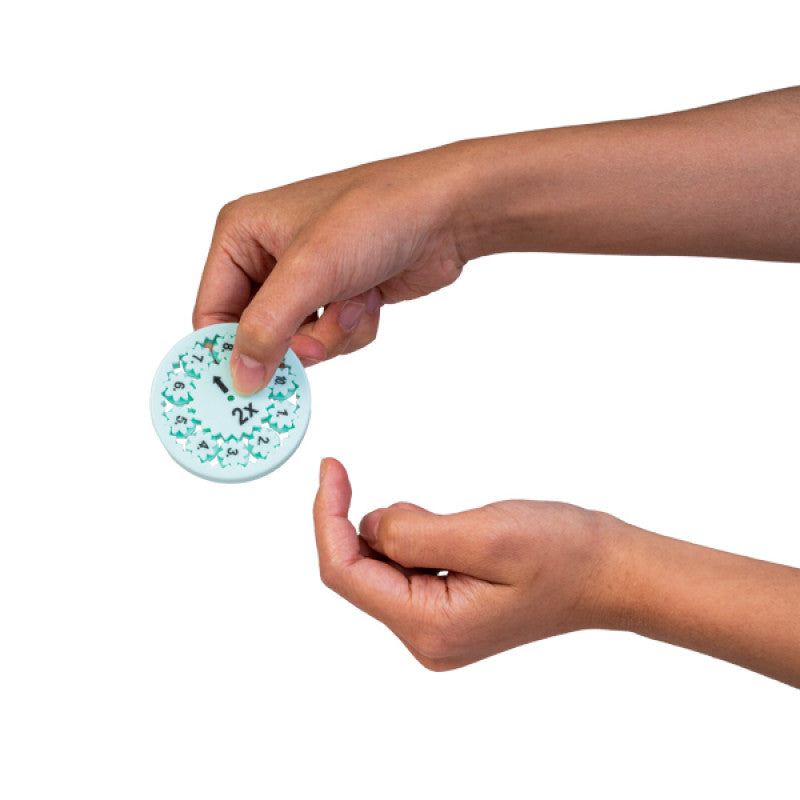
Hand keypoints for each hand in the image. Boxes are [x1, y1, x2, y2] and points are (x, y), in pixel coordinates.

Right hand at [193, 144, 476, 393]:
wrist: (445, 214)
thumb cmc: (375, 214)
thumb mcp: (309, 272)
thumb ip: (266, 328)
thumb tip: (241, 376)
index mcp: (242, 235)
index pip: (212, 312)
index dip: (229, 351)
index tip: (249, 385)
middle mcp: (268, 256)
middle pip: (258, 334)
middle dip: (295, 341)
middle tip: (318, 341)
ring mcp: (306, 278)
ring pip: (298, 342)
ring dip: (331, 334)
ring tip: (354, 300)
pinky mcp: (338, 295)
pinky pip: (331, 339)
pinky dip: (352, 328)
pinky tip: (371, 296)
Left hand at [313, 458, 612, 669]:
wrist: (611, 573)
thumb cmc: (565, 556)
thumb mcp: (486, 537)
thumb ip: (414, 534)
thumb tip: (370, 525)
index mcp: (429, 628)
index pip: (345, 573)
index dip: (327, 517)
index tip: (330, 469)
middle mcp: (426, 638)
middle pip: (359, 573)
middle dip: (364, 524)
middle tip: (395, 490)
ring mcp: (436, 628)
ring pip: (381, 568)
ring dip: (398, 531)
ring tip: (457, 524)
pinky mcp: (446, 611)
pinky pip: (405, 570)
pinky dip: (413, 539)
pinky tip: (452, 533)